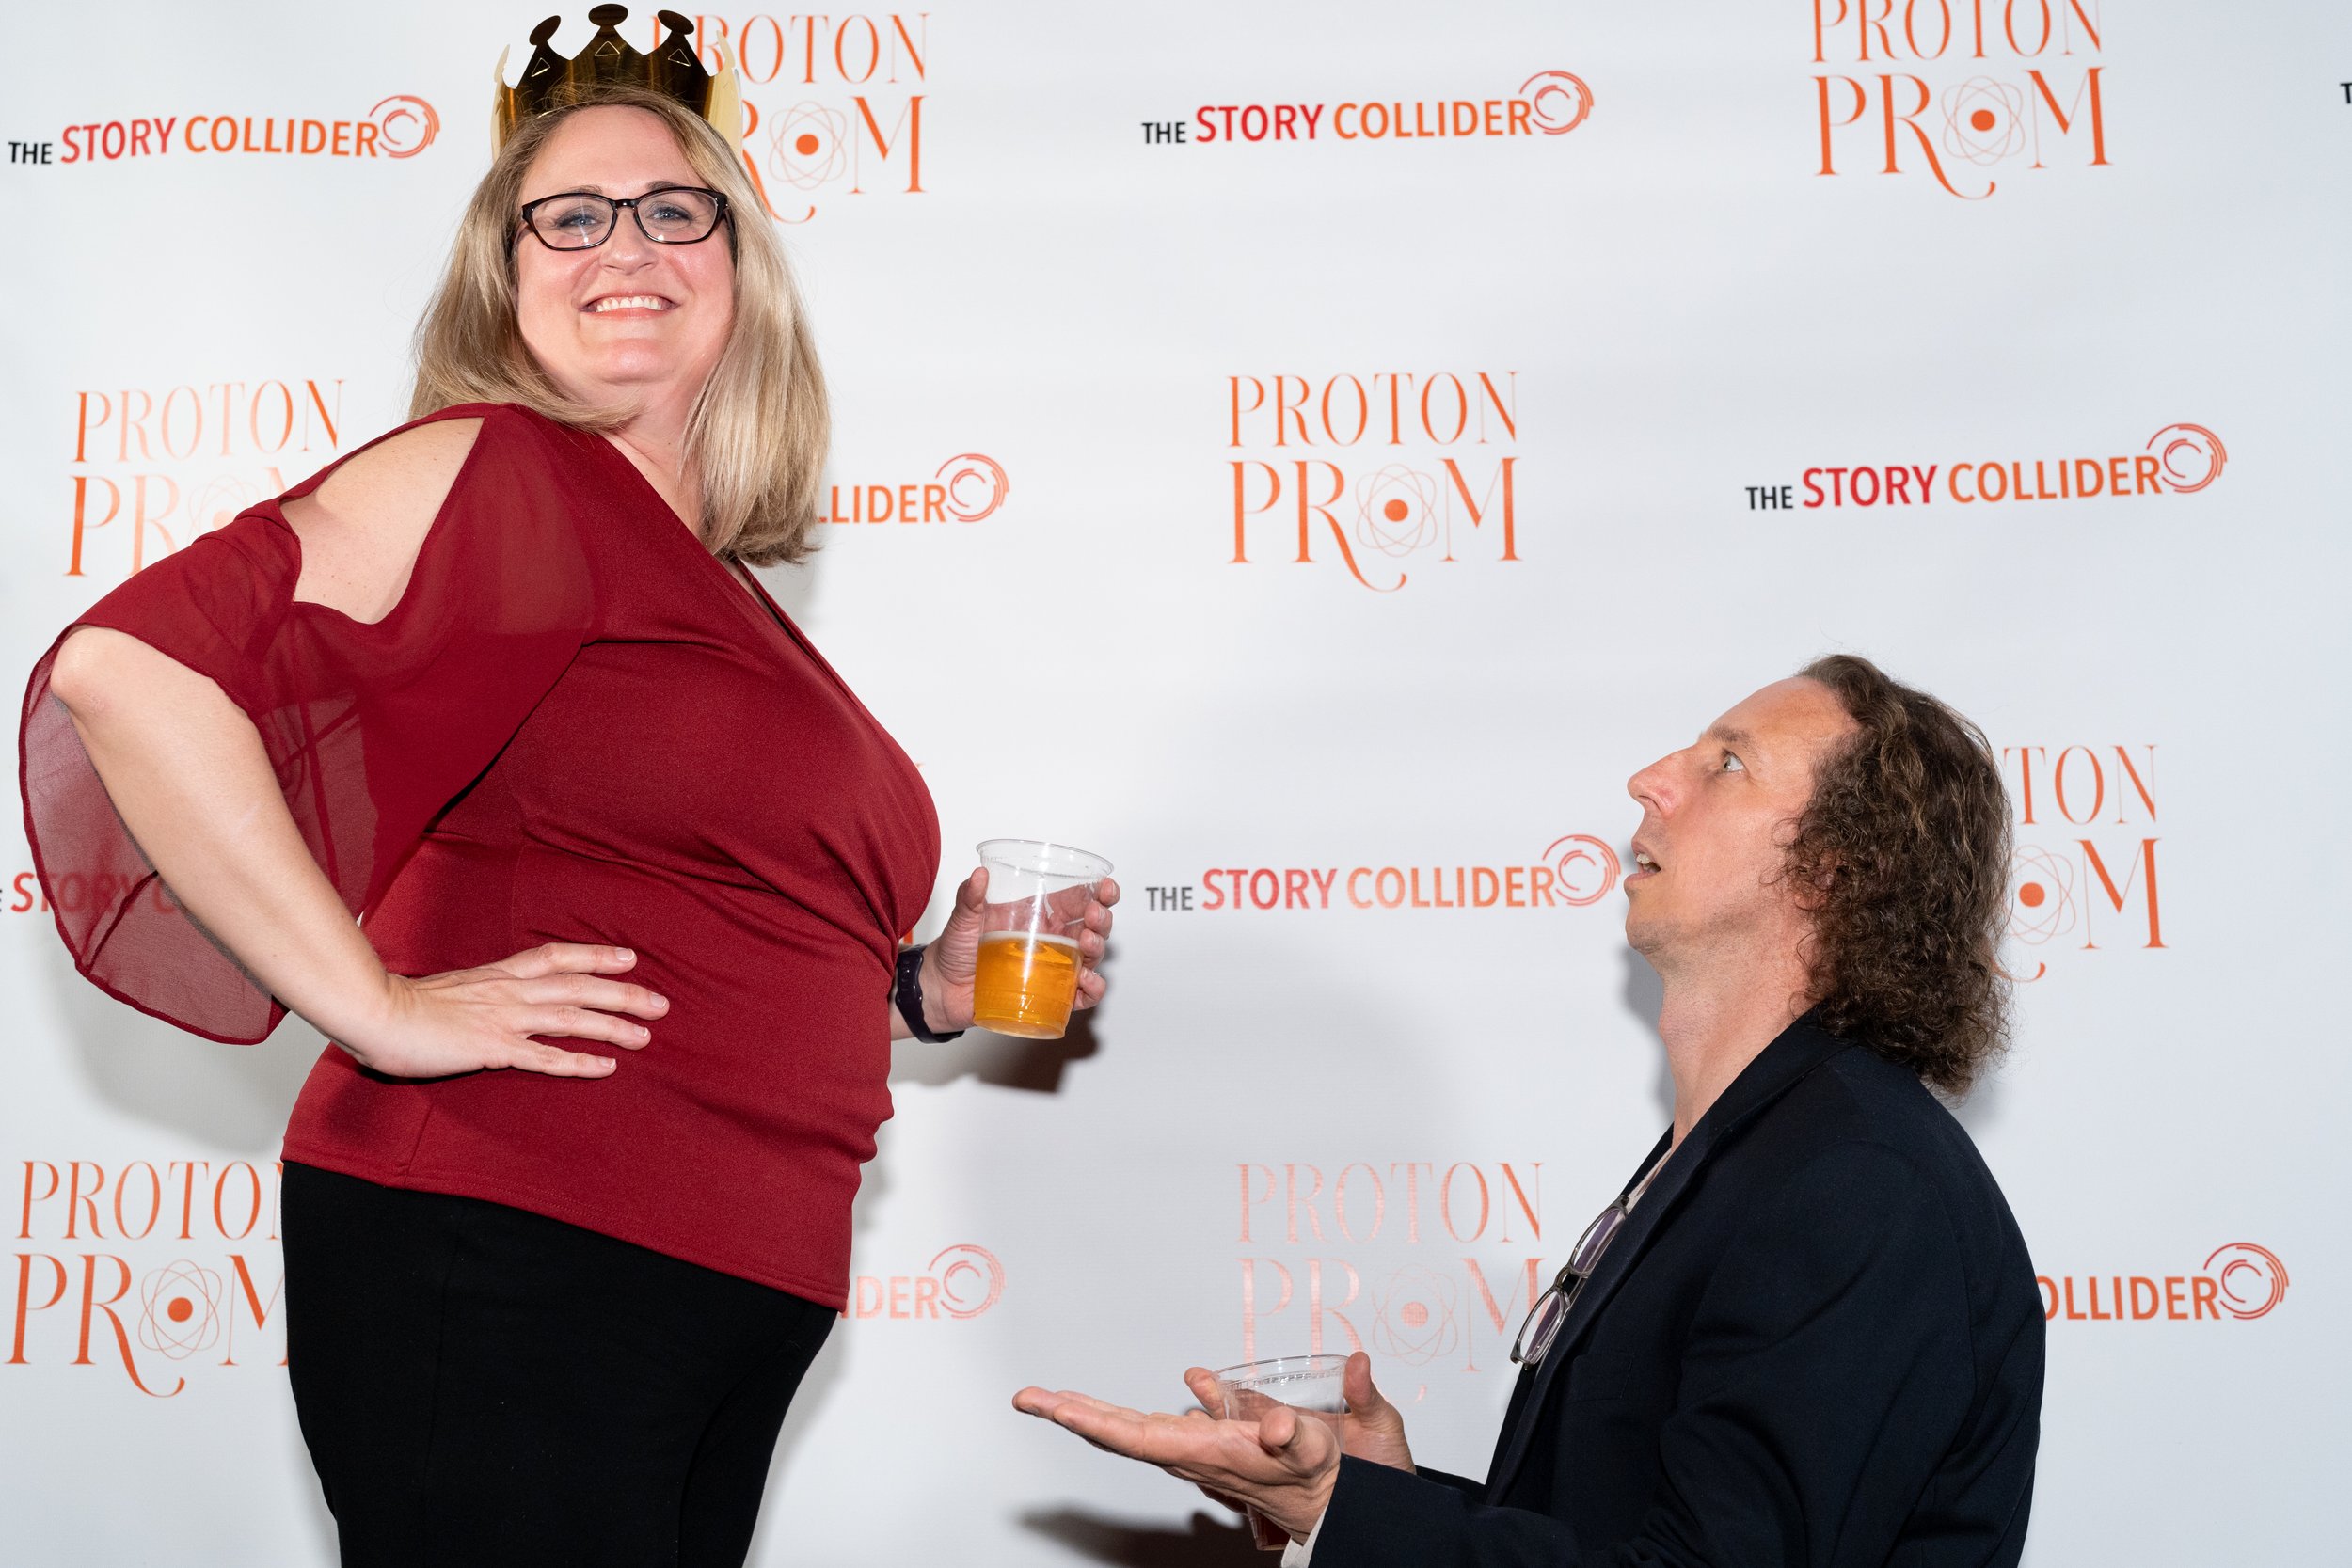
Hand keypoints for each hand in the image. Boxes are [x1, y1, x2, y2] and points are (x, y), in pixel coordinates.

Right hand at [337, 942, 668, 1078]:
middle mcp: (509, 991)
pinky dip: (577, 1061)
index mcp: (498, 975)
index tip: (628, 958)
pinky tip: (605, 1067)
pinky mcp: (492, 1048)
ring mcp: (503, 1019)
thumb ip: (478, 993)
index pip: (557, 957)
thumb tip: (489, 1000)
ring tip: (645, 1036)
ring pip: (571, 1017)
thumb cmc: (403, 1004)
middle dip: (623, 994)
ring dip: (611, 1026)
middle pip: (578, 986)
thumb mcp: (450, 988)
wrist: (375, 1012)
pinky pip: (544, 1057)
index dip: (595, 956)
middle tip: (661, 1003)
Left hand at [921, 869, 1121, 1033]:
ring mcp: (1051, 969)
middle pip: (1091, 927)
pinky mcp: (1049, 996)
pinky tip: (1087, 981)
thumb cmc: (953, 952)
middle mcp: (1049, 942)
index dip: (1098, 892)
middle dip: (1102, 919)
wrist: (939, 990)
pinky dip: (1092, 989)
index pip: (1076, 900)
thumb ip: (970, 898)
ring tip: (1087, 943)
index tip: (1107, 888)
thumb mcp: (962, 920)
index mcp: (1035, 917)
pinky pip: (1080, 995)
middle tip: (1094, 916)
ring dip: (1098, 949)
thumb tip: (979, 875)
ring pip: (1091, 958)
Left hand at [1012, 1374, 1340, 1541]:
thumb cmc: (1334, 1483)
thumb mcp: (1322, 1453)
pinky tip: (1180, 1386)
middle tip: (1030, 1398)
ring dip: (1101, 1412)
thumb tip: (1270, 1425)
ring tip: (1065, 1399)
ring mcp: (1210, 1453)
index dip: (1090, 1420)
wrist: (1354, 1511)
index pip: (1136, 1435)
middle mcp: (1201, 1455)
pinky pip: (1181, 1425)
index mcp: (1213, 1453)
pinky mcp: (1228, 1447)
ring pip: (1143, 1430)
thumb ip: (1294, 1435)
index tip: (1052, 1407)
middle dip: (1075, 1413)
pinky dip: (1168, 1405)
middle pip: (1123, 1433)